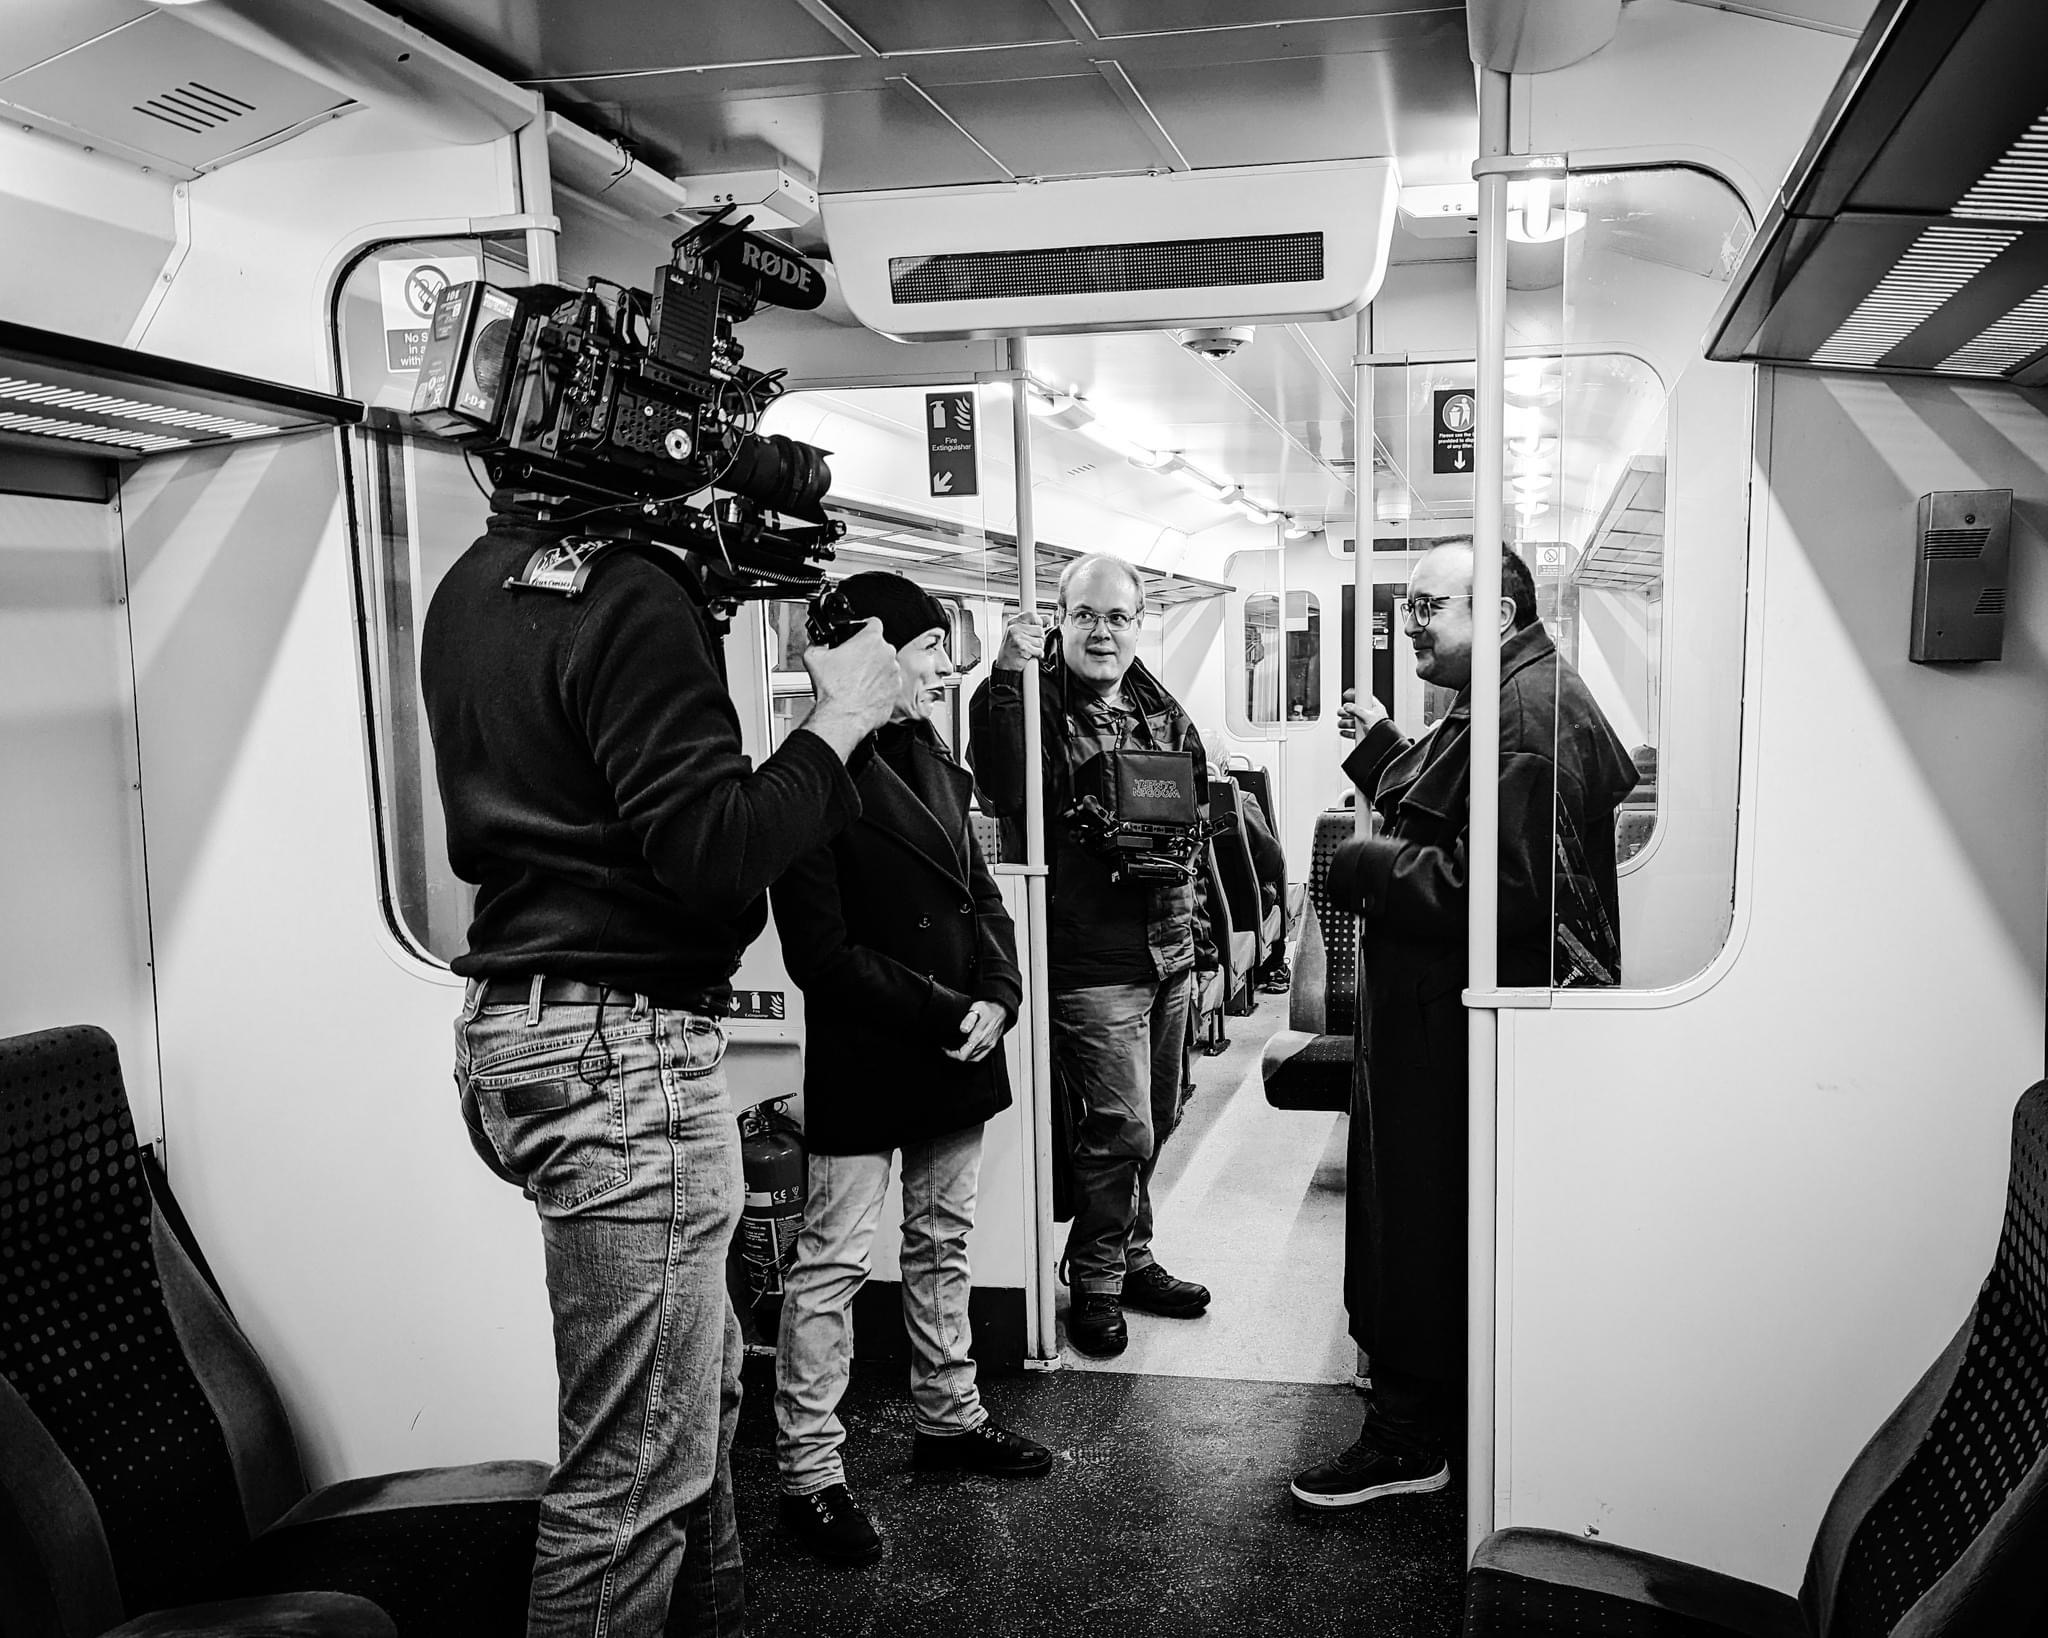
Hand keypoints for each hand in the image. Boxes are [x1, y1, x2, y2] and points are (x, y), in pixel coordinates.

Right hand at [800, 620, 899, 757]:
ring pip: (885, 665)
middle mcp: (887, 654)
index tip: (858, 634)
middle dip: (866, 652)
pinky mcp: (896, 691)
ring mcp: (894, 673)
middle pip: (879, 646)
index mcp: (870, 640)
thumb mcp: (813, 658)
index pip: (873, 622)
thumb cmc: (833, 689)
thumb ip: (817, 643)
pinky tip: (864, 692)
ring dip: (874, 670)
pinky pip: (888, 683)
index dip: (864, 627)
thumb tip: (817, 643)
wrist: (843, 717)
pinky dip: (879, 686)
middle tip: (851, 664)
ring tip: (856, 681)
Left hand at [945, 1000, 1006, 1061]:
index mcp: (979, 1036)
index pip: (963, 1054)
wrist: (1002, 1008)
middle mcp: (985, 1043)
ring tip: (956, 1050)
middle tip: (949, 1048)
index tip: (946, 1048)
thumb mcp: (976, 1008)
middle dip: (956, 1055)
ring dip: (964, 1056)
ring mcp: (989, 1045)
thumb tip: (963, 1029)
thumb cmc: (988, 1008)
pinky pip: (981, 1056)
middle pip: (967, 1058)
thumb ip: (969, 1019)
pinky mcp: (992, 1045)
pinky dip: (973, 1056)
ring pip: (974, 1058)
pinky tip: (968, 1050)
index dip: (952, 1054)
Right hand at [993, 612, 1048, 671]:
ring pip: (1041, 641)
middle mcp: (1014, 628)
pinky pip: (1039, 650)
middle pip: (1040, 630)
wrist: (1005, 665)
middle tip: (1030, 644)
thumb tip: (1047, 619)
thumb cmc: (1012, 649)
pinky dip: (1038, 655)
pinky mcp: (1023, 648)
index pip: (1032, 615)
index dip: (1038, 622)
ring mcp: (1018, 638)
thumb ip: (1033, 624)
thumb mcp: (1019, 633)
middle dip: (1039, 638)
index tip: (1036, 629)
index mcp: (1013, 622)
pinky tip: (1029, 655)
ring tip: (1029, 649)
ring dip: (1038, 648)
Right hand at [1338, 685, 1386, 740]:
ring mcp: (1367, 725)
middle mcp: (1371, 716)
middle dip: (1346, 711)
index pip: (1364, 697)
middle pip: (1356, 711)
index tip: (1346, 695)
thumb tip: (1347, 706)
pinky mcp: (1364, 734)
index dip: (1355, 695)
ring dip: (1345, 722)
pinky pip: (1354, 732)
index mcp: (1375, 708)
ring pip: (1353, 722)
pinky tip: (1344, 731)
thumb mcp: (1368, 716)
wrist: (1384, 742)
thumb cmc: (1383, 728)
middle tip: (1340, 712)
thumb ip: (1357, 710)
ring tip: (1341, 724)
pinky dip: (1348, 732)